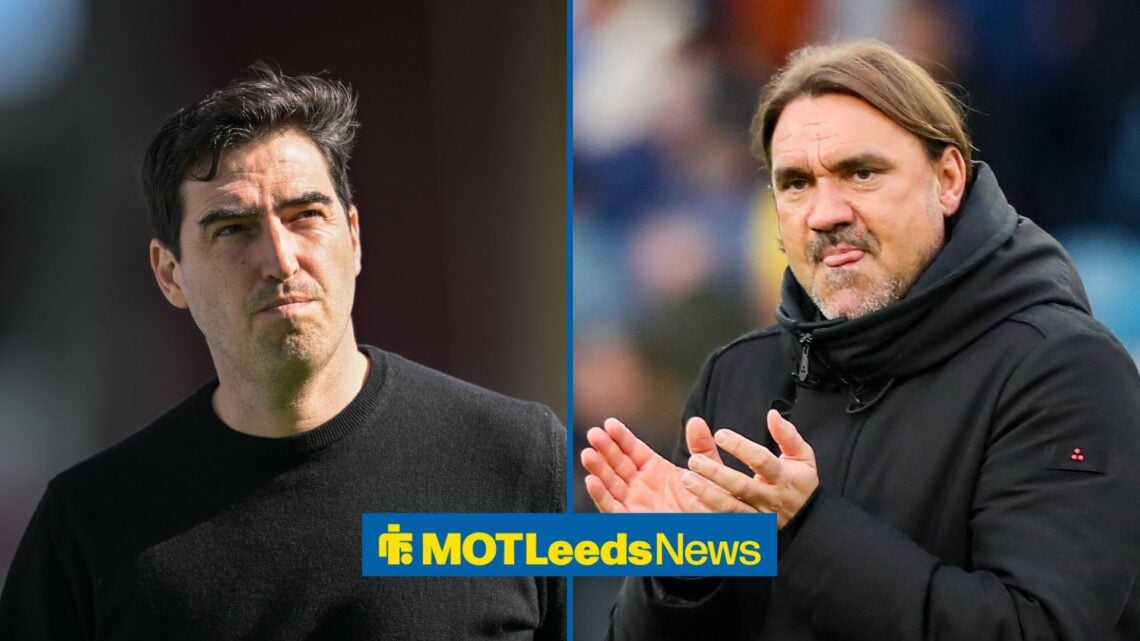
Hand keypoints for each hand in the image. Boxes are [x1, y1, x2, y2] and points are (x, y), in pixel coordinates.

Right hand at [580, 417, 730, 512]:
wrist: (714, 534)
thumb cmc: (711, 506)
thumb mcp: (708, 472)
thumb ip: (701, 448)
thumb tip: (695, 421)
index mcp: (656, 469)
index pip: (633, 449)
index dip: (621, 437)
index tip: (609, 423)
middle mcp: (641, 485)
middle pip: (618, 464)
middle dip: (605, 449)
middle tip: (594, 434)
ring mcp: (636, 503)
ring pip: (611, 484)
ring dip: (598, 470)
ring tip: (588, 454)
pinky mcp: (633, 521)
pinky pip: (613, 509)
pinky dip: (601, 497)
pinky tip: (592, 482)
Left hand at [682, 409, 818, 527]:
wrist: (808, 520)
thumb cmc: (799, 482)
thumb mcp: (801, 456)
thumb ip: (787, 434)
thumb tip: (772, 414)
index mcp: (784, 477)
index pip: (762, 461)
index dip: (741, 447)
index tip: (720, 435)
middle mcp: (771, 499)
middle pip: (742, 486)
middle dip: (717, 472)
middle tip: (694, 460)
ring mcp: (759, 518)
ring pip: (731, 508)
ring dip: (707, 494)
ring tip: (687, 479)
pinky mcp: (750, 530)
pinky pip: (726, 524)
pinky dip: (708, 515)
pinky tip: (692, 502)